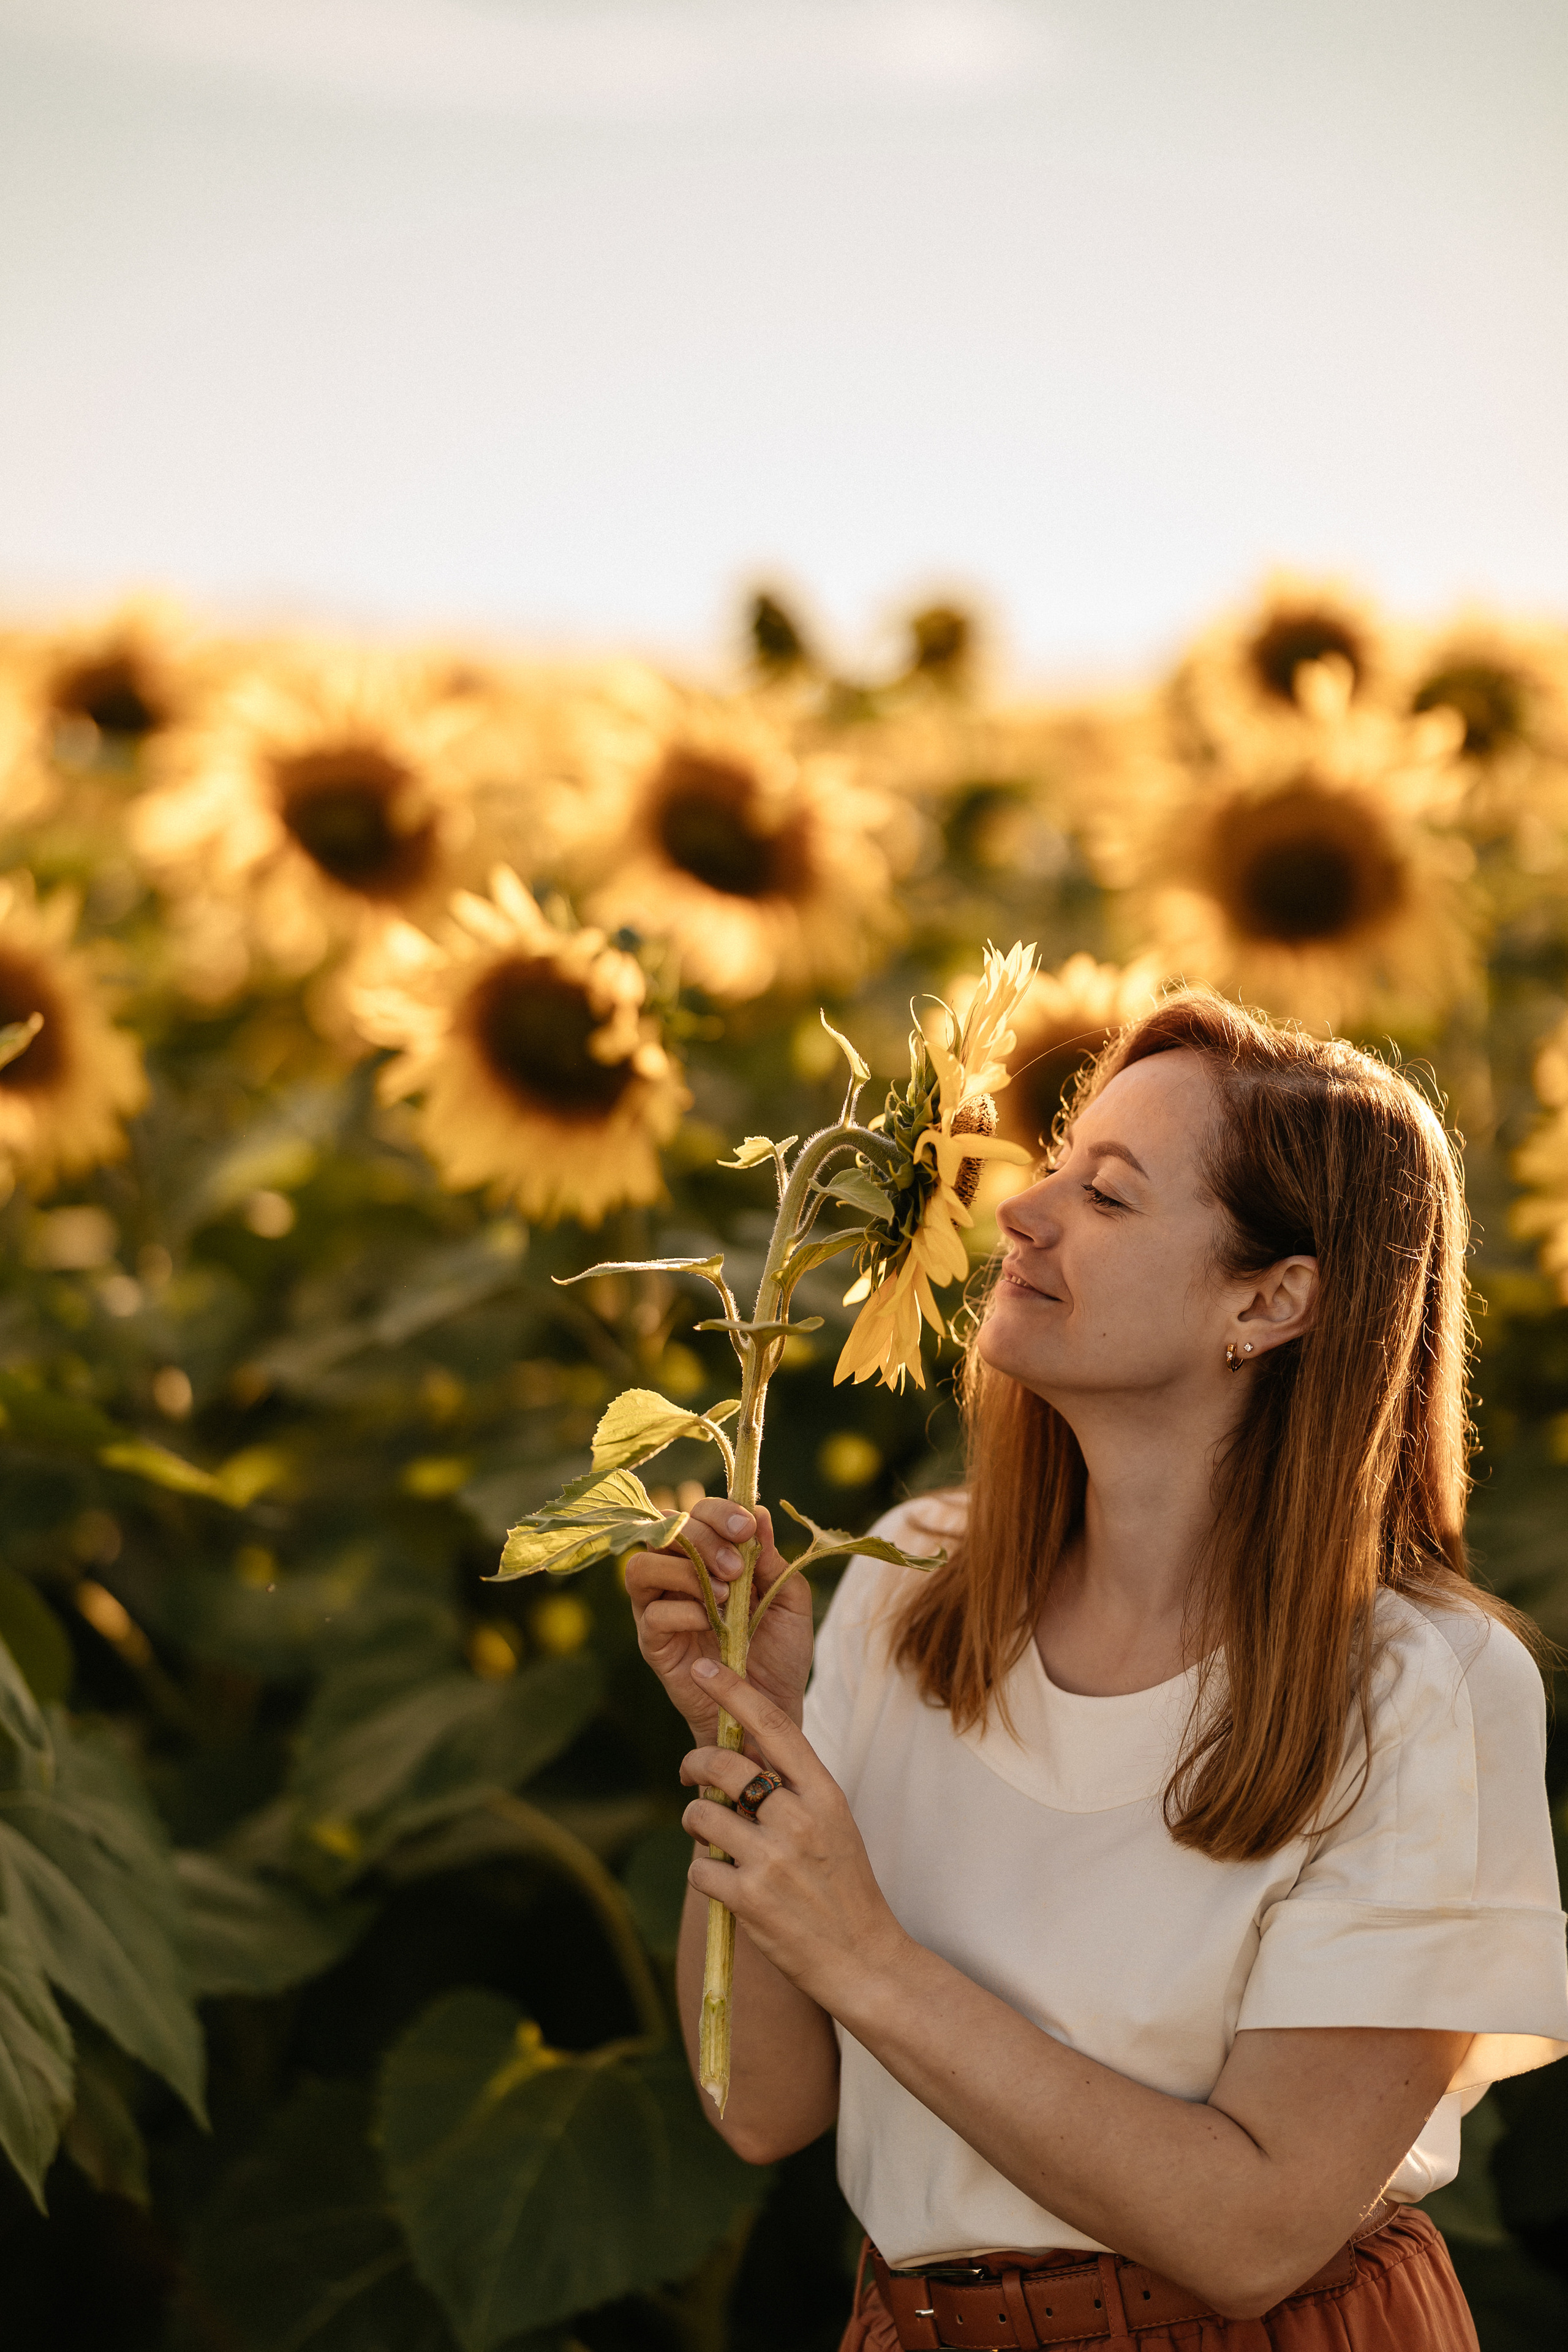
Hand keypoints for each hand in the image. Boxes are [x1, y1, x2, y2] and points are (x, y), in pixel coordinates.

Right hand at [624, 1499, 813, 1744]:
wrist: (772, 1709)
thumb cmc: (781, 1654)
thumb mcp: (790, 1601)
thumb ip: (773, 1560)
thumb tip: (758, 1513)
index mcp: (712, 1558)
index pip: (698, 1514)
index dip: (718, 1512)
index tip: (746, 1527)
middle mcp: (679, 1576)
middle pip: (666, 1530)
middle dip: (703, 1539)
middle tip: (735, 1569)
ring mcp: (661, 1609)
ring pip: (642, 1567)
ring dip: (684, 1572)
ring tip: (723, 1597)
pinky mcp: (654, 1644)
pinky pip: (651, 1615)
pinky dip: (683, 1611)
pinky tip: (711, 1625)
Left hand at [679, 1658, 908, 2007]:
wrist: (864, 1958)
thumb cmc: (843, 1885)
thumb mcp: (833, 1823)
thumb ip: (794, 1786)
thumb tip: (745, 1746)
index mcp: (824, 1792)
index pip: (773, 1724)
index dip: (733, 1690)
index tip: (706, 1668)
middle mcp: (798, 1818)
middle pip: (723, 1766)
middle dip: (695, 1765)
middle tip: (691, 1774)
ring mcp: (772, 1859)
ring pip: (701, 1816)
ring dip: (696, 1824)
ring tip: (712, 1839)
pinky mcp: (748, 1899)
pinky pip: (698, 1869)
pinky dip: (703, 1874)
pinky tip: (724, 1884)